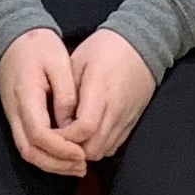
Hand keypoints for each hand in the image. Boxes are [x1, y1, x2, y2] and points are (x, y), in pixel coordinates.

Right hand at [0, 27, 85, 176]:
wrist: (11, 36)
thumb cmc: (37, 45)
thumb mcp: (58, 61)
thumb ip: (66, 93)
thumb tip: (72, 123)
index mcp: (26, 96)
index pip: (39, 134)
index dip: (61, 149)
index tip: (82, 152)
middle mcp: (14, 111)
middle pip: (30, 151)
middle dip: (56, 164)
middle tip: (82, 166)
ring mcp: (12, 116)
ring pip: (27, 151)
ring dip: (51, 164)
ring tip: (77, 166)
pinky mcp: (15, 117)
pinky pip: (28, 144)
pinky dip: (46, 155)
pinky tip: (65, 156)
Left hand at [58, 32, 156, 161]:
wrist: (141, 44)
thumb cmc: (104, 48)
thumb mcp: (78, 61)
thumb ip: (66, 93)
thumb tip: (59, 123)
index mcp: (100, 90)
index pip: (85, 127)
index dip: (66, 138)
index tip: (52, 134)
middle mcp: (116, 108)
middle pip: (94, 147)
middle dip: (73, 149)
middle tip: (58, 140)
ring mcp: (126, 117)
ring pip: (104, 150)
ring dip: (85, 150)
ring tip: (72, 139)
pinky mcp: (132, 121)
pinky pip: (114, 145)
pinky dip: (99, 146)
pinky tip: (88, 136)